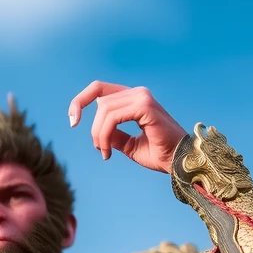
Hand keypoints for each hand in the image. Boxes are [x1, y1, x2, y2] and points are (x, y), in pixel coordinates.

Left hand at [68, 82, 186, 173]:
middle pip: (99, 99)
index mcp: (134, 98)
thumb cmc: (160, 154)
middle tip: (100, 150)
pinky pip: (112, 117)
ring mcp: (142, 97)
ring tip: (105, 153)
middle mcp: (138, 93)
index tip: (73, 122)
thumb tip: (96, 132)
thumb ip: (113, 135)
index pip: (99, 89)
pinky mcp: (145, 106)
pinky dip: (104, 135)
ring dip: (98, 135)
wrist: (179, 162)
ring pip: (104, 110)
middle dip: (92, 127)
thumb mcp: (128, 144)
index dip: (80, 101)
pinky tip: (108, 151)